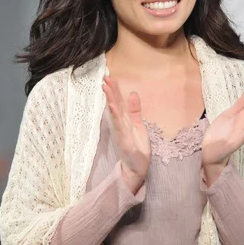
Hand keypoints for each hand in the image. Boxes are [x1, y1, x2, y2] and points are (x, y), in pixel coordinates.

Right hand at [102, 76, 150, 193]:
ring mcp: (121, 132)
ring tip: (106, 88)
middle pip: (115, 105)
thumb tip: (133, 93)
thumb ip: (135, 110)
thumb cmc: (137, 147)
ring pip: (115, 114)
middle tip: (105, 77)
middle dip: (110, 92)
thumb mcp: (138, 124)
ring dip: (110, 101)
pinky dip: (116, 117)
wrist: (137, 167)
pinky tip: (113, 108)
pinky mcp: (124, 141)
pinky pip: (120, 127)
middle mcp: (120, 125)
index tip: (109, 77)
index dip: (114, 90)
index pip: (118, 102)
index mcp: (124, 120)